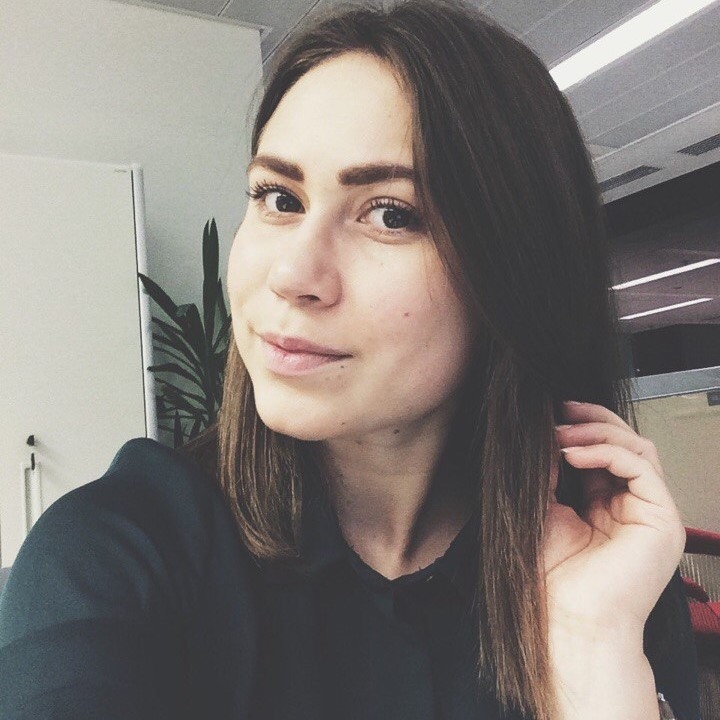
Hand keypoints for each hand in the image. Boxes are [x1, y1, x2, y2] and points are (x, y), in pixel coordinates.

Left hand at [543, 400, 685, 636]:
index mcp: (608, 506)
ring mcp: (652, 512)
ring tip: (561, 432)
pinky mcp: (662, 519)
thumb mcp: (545, 509)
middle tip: (559, 411)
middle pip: (626, 443)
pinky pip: (640, 466)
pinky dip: (606, 451)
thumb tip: (547, 433)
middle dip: (591, 420)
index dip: (581, 428)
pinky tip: (573, 453)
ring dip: (596, 432)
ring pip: (637, 448)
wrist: (569, 620)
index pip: (604, 452)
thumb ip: (550, 471)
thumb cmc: (553, 575)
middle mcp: (634, 506)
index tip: (549, 415)